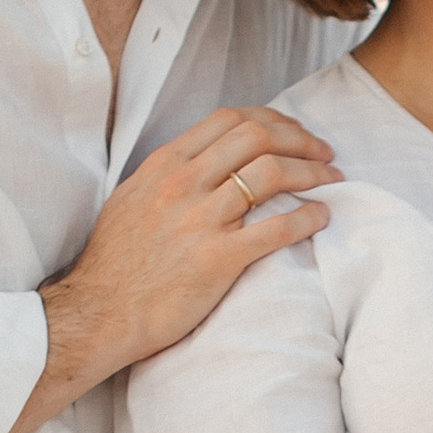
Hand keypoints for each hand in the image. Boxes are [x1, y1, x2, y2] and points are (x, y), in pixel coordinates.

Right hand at [10, 108, 334, 432]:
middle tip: (324, 152)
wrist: (99, 313)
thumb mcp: (133, 200)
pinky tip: (321, 217)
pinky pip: (276, 228)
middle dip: (300, 138)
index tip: (292, 132)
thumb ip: (169, 176)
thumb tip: (203, 163)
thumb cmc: (115, 264)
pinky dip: (307, 217)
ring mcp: (201, 219)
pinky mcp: (217, 259)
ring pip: (272, 173)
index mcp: (165, 164)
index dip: (271, 119)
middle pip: (257, 136)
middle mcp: (184, 183)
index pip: (229, 119)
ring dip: (312, 171)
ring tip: (332, 179)